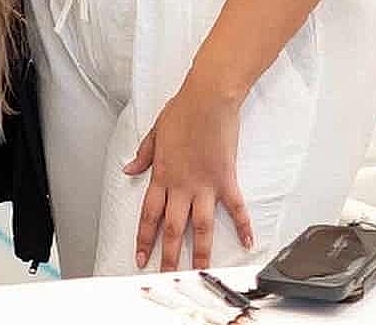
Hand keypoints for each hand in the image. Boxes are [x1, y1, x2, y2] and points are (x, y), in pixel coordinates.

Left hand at [124, 81, 253, 271]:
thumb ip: (143, 155)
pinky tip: (247, 241)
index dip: (145, 237)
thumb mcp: (154, 133)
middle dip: (169, 255)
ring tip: (201, 271)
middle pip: (174, 227)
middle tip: (166, 274)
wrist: (207, 101)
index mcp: (162, 174)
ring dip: (201, 252)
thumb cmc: (181, 112)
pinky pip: (236, 208)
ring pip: (202, 226)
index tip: (141, 255)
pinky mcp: (226, 180)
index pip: (150, 214)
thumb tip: (129, 169)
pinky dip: (243, 225)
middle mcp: (182, 185)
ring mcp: (205, 185)